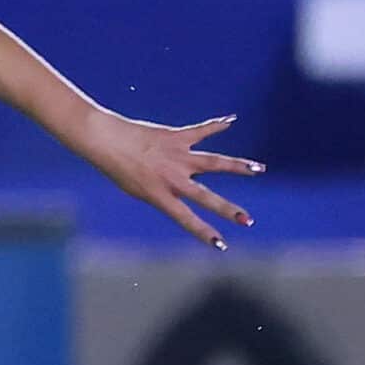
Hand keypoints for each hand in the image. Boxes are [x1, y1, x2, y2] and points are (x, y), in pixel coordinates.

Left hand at [77, 112, 263, 248]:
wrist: (104, 140)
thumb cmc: (117, 168)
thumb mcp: (137, 189)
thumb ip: (164, 192)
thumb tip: (190, 189)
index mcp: (160, 195)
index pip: (186, 219)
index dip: (204, 233)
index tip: (222, 245)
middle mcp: (172, 178)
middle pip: (207, 197)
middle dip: (229, 210)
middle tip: (248, 220)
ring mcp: (177, 156)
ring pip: (215, 162)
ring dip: (238, 166)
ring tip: (259, 169)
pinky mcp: (176, 137)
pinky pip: (201, 130)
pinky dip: (216, 125)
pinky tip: (231, 119)